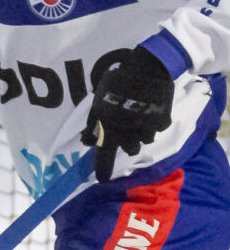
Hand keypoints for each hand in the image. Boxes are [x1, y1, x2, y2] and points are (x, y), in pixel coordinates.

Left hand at [82, 45, 173, 178]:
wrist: (146, 69)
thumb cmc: (116, 84)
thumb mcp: (97, 102)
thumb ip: (92, 123)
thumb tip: (86, 141)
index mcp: (109, 128)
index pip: (104, 155)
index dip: (103, 169)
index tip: (101, 180)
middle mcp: (129, 132)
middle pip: (130, 150)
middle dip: (127, 144)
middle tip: (126, 130)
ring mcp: (148, 127)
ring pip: (145, 141)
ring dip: (141, 134)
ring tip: (139, 118)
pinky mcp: (163, 120)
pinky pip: (158, 128)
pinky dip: (154, 123)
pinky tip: (150, 110)